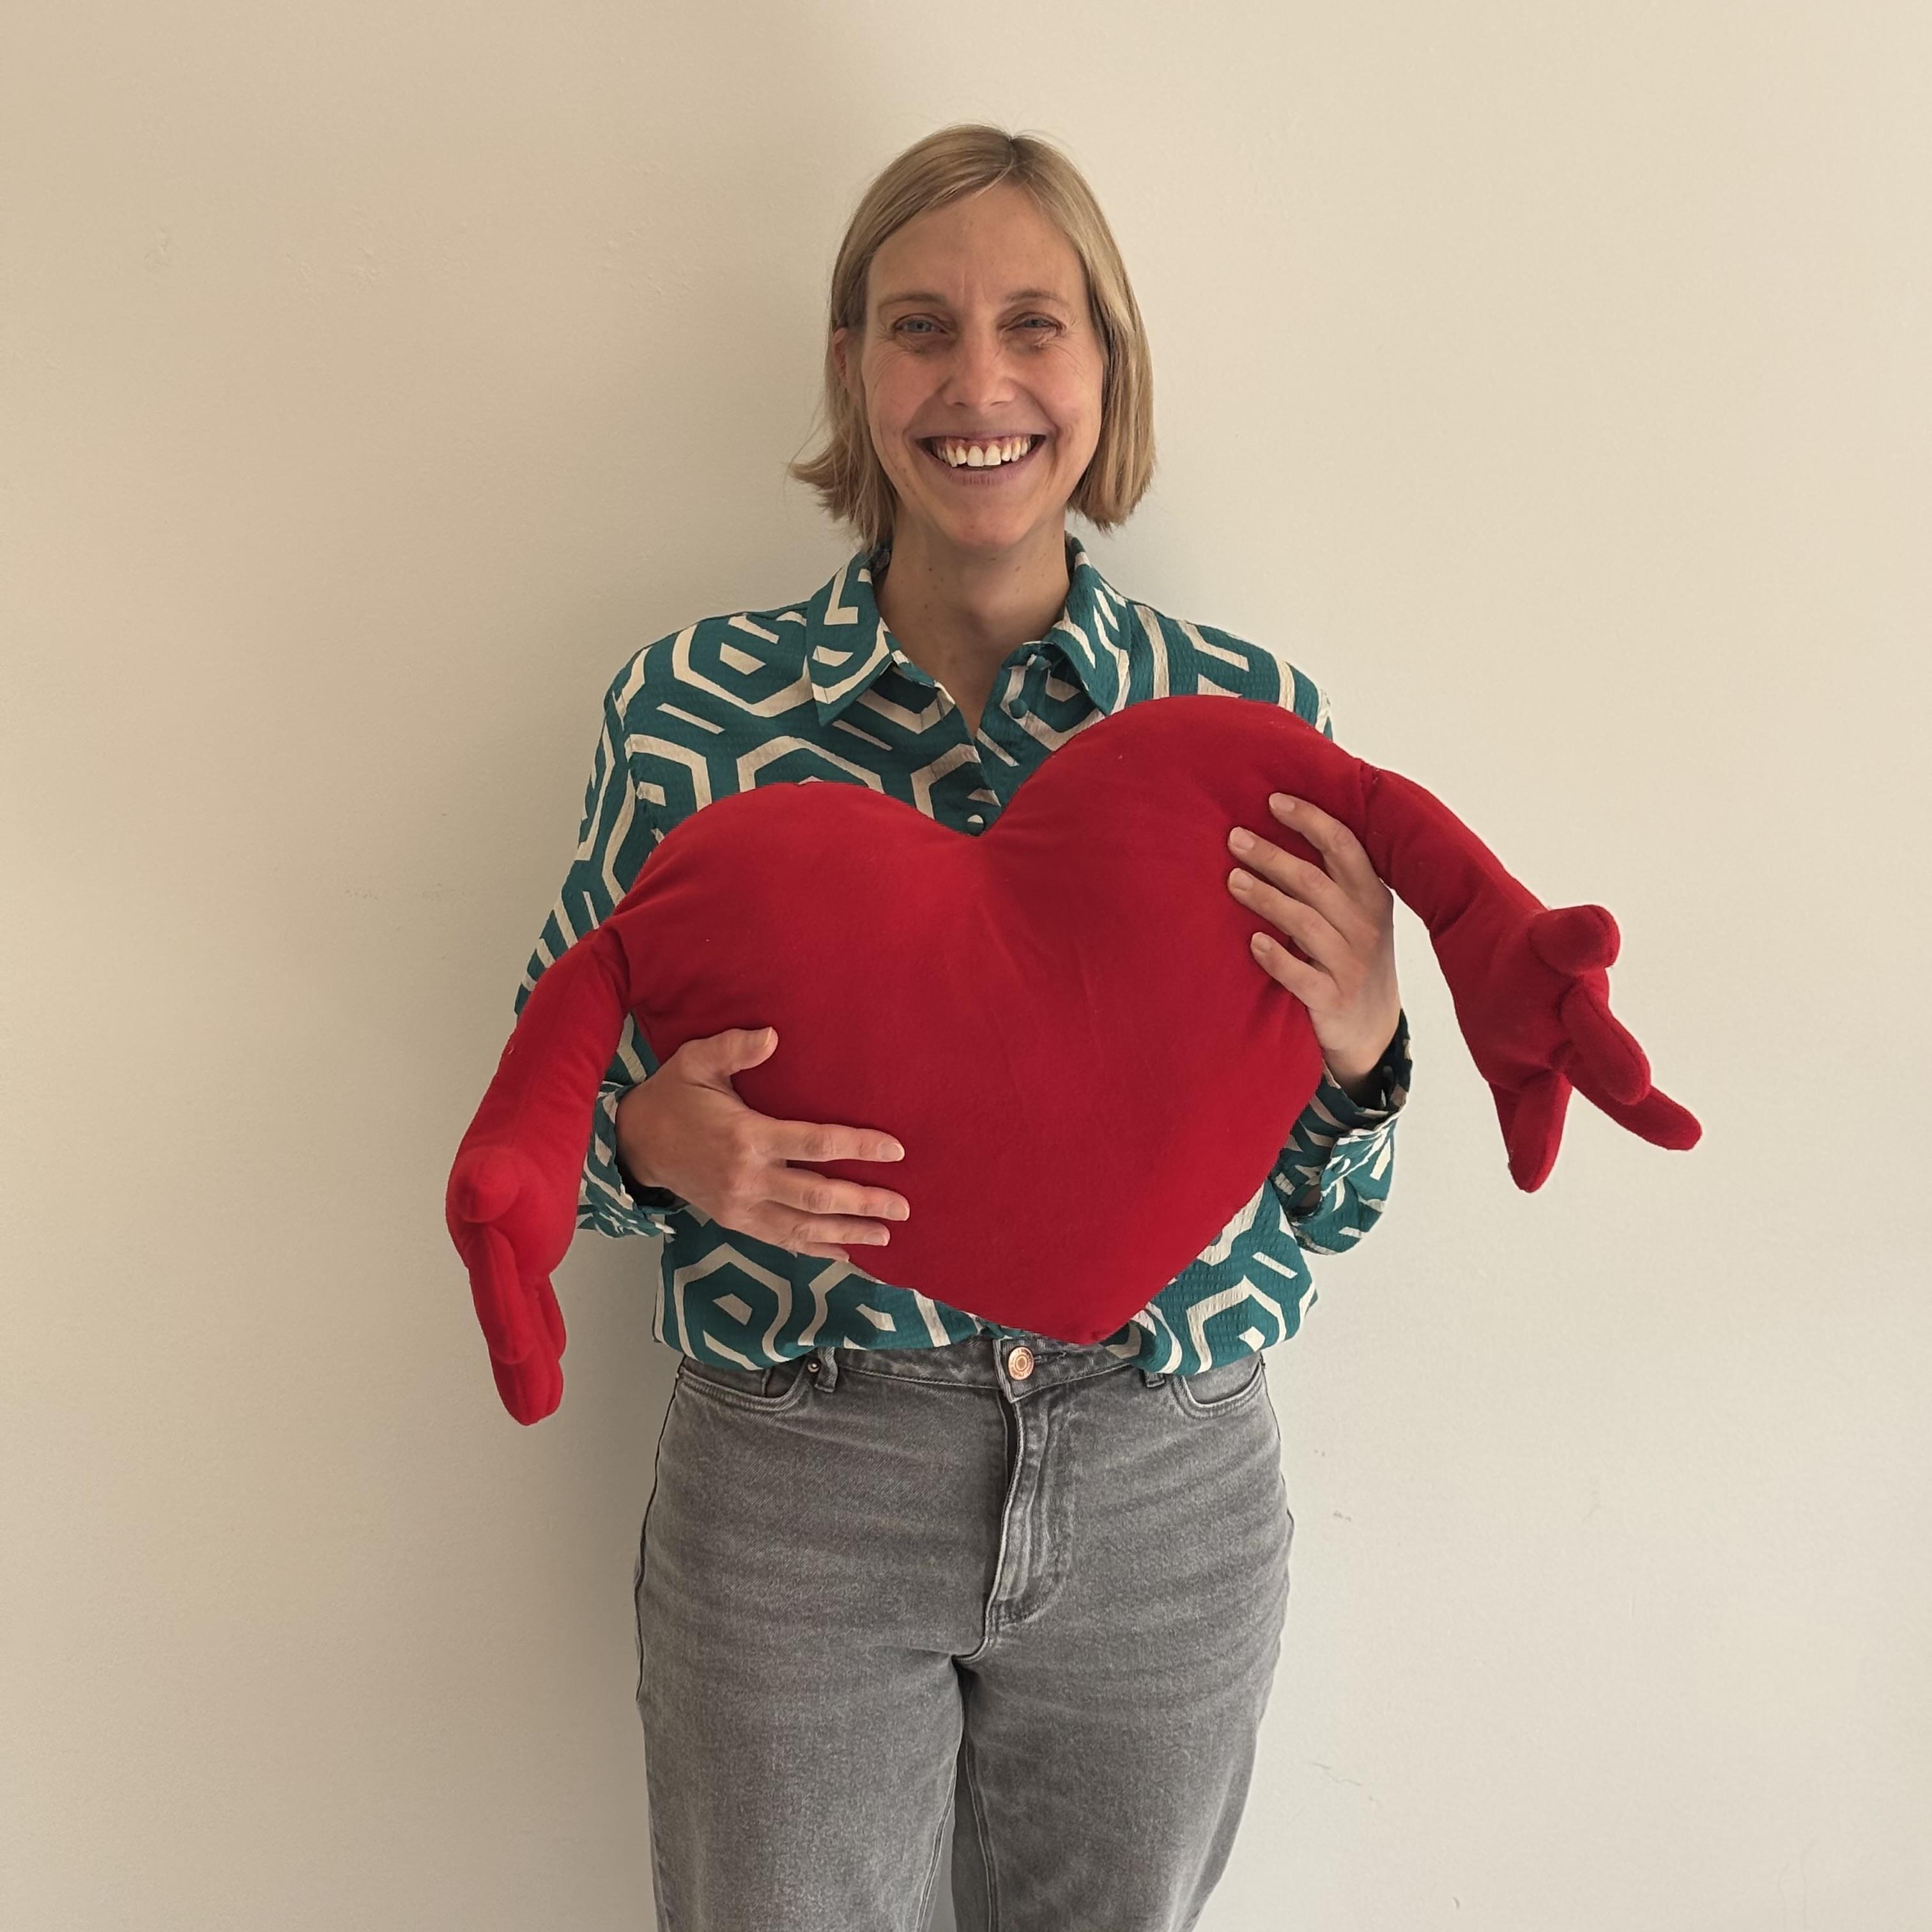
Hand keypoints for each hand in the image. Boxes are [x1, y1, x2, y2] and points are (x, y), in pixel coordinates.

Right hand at [618, 1026, 909, 1261]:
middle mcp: (747, 1178)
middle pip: (817, 1196)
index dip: (859, 1147)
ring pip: (803, 1227)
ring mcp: (741, 1206)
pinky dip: (814, 1249)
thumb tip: (772, 1036)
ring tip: (886, 1234)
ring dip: (847, 1232)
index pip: (815, 1144)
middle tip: (903, 1205)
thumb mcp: (696, 1061)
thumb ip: (735, 1047)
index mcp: (746, 1136)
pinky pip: (780, 1240)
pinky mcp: (734, 1222)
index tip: (895, 1150)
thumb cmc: (673, 1096)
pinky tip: (844, 1252)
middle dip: (864, 1201)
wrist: (635, 1143)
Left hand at [1227, 791, 1401, 1099]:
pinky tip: (1253, 943)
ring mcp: (1351, 965)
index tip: (1273, 801)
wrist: (1372, 1029)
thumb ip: (1331, 879)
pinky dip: (1277, 957)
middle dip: (1273, 856)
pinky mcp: (1332, 999)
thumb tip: (1278, 825)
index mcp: (1373, 897)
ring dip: (1266, 898)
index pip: (1344, 847)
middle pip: (1315, 882)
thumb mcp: (1356, 915)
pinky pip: (1302, 975)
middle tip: (1235, 838)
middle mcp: (1365, 927)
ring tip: (1232, 880)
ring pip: (1305, 923)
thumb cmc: (1352, 957)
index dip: (1310, 820)